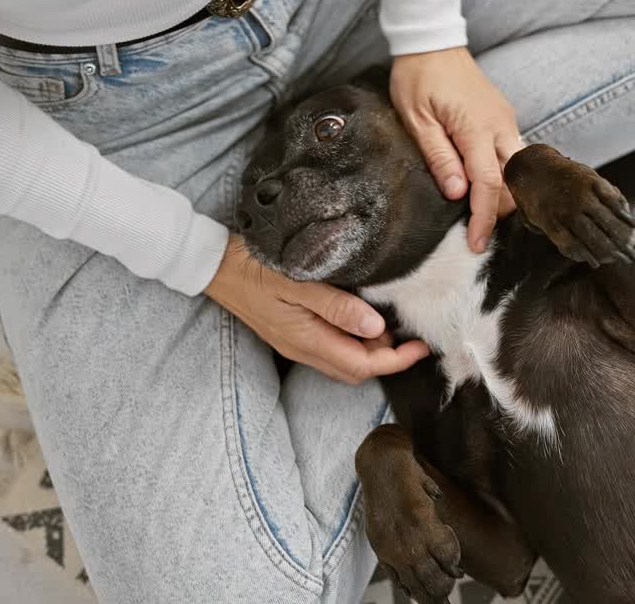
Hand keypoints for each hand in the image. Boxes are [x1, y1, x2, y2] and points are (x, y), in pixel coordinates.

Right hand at [205, 235, 429, 383]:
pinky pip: (331, 347)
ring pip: (344, 360)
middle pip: (355, 369)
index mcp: (306, 340)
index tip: (422, 346)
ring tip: (387, 319)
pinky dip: (353, 339)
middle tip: (409, 331)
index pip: (362, 365)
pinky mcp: (292, 333)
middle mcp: (302, 349)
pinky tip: (361, 316)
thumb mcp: (297, 281)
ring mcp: (296, 343)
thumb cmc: (253, 267)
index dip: (397, 360)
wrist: (212, 265)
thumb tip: (375, 328)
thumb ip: (336, 306)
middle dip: (388, 357)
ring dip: (370, 349)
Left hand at [390, 46, 522, 252]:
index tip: (475, 243)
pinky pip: (512, 155)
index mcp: (477, 128)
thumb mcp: (417, 120)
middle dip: (498, 211)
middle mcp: (500, 126)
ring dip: (503, 195)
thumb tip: (458, 193)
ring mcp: (506, 121)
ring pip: (517, 171)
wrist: (433, 43)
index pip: (490, 184)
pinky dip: (503, 176)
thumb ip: (439, 157)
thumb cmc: (418, 78)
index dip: (484, 218)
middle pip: (513, 182)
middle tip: (474, 232)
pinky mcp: (504, 118)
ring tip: (478, 213)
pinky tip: (482, 185)